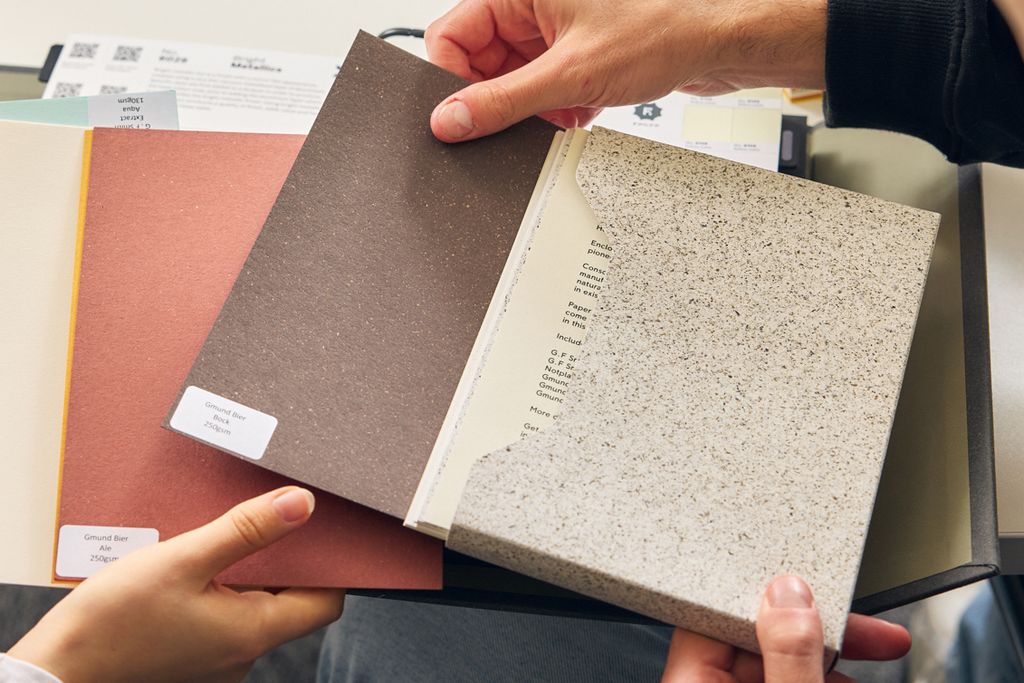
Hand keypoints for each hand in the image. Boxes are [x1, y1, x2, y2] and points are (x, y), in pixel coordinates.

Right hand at [10, 487, 343, 682]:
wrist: (57, 669)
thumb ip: (246, 531)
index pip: (325, 602)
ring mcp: (218, 659)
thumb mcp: (183, 560)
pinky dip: (222, 588)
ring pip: (255, 606)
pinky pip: (225, 616)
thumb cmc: (113, 621)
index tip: (319, 531)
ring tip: (227, 537)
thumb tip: (302, 505)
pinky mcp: (195, 656)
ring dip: (248, 572)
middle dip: (284, 560)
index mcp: (253, 632)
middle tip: (267, 520)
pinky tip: (199, 565)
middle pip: (292, 602)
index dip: (330, 566)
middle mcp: (243, 653)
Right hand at [426, 0, 826, 140]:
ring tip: (564, 109)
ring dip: (534, 107)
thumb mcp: (569, 77)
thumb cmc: (662, 31)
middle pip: (481, 62)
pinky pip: (542, 89)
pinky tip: (581, 108)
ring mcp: (554, 30)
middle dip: (502, 98)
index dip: (452, 80)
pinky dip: (556, 107)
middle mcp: (533, 7)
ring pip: (512, 80)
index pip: (451, 35)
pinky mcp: (574, 53)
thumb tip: (450, 119)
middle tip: (526, 115)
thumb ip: (502, 103)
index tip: (461, 114)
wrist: (718, 43)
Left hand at [661, 576, 911, 682]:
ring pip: (775, 663)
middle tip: (877, 633)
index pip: (723, 611)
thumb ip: (788, 654)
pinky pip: (781, 679)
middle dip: (820, 631)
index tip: (822, 590)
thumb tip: (791, 595)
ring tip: (873, 657)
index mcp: (690, 682)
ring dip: (826, 657)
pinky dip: (815, 677)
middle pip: (760, 637)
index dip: (776, 596)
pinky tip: (846, 680)